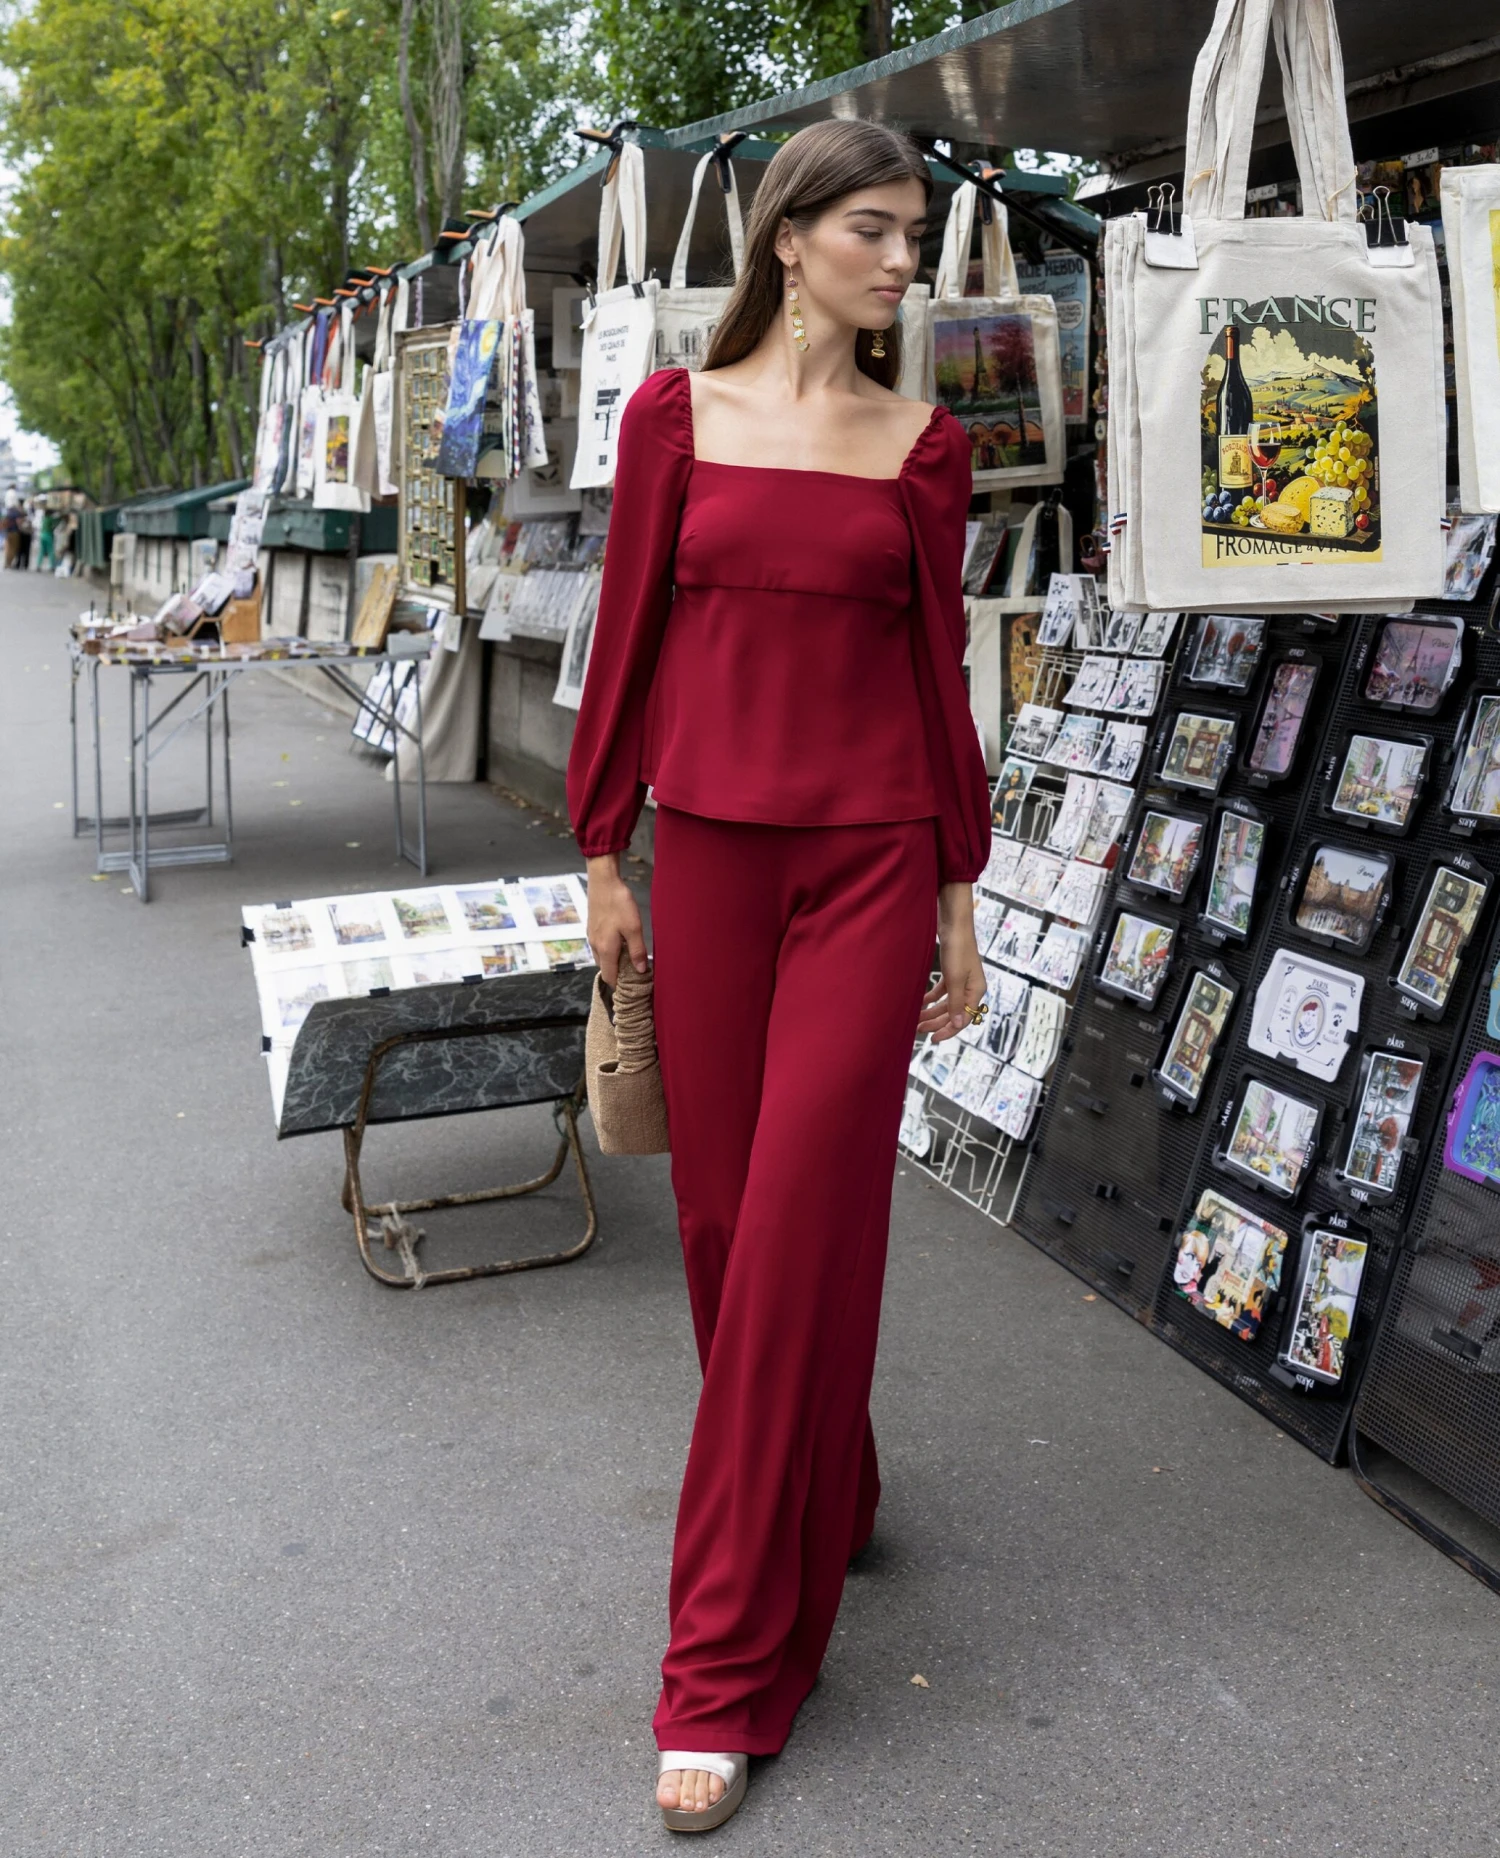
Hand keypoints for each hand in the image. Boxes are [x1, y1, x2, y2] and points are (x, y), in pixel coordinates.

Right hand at [585, 853, 648, 985]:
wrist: (603, 881)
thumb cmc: (619, 904)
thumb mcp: (634, 928)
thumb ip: (637, 951)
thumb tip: (640, 970)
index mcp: (605, 949)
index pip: (610, 977)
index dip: (620, 986)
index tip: (632, 987)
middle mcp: (595, 946)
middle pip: (605, 969)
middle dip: (618, 974)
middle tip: (634, 974)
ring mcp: (591, 937)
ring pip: (601, 958)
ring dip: (613, 962)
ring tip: (630, 959)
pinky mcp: (592, 928)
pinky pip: (599, 947)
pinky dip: (609, 951)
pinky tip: (620, 943)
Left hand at [916, 881, 985, 1042]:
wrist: (954, 924)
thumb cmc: (957, 949)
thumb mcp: (955, 979)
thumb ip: (956, 1003)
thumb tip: (957, 1024)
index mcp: (976, 991)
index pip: (963, 1019)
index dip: (948, 1030)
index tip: (932, 1039)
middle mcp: (971, 988)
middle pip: (953, 1012)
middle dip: (936, 1022)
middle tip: (918, 1029)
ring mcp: (961, 981)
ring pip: (946, 1003)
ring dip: (932, 1012)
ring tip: (916, 1019)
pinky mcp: (952, 973)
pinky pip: (942, 991)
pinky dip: (931, 998)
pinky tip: (920, 1003)